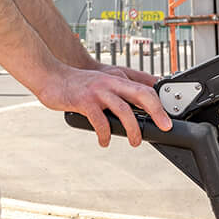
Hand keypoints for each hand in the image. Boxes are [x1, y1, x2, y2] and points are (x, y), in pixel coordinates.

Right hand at [42, 64, 171, 147]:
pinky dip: (105, 134)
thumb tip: (136, 108)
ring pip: (124, 110)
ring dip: (133, 129)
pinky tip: (105, 141)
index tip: (168, 119)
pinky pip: (100, 121)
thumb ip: (118, 93)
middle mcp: (111, 83)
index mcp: (117, 80)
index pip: (146, 89)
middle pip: (142, 95)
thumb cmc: (77, 84)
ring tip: (135, 142)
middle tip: (164, 127)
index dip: (160, 103)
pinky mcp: (84, 101)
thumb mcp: (102, 83)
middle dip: (157, 112)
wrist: (51, 76)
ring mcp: (98, 91)